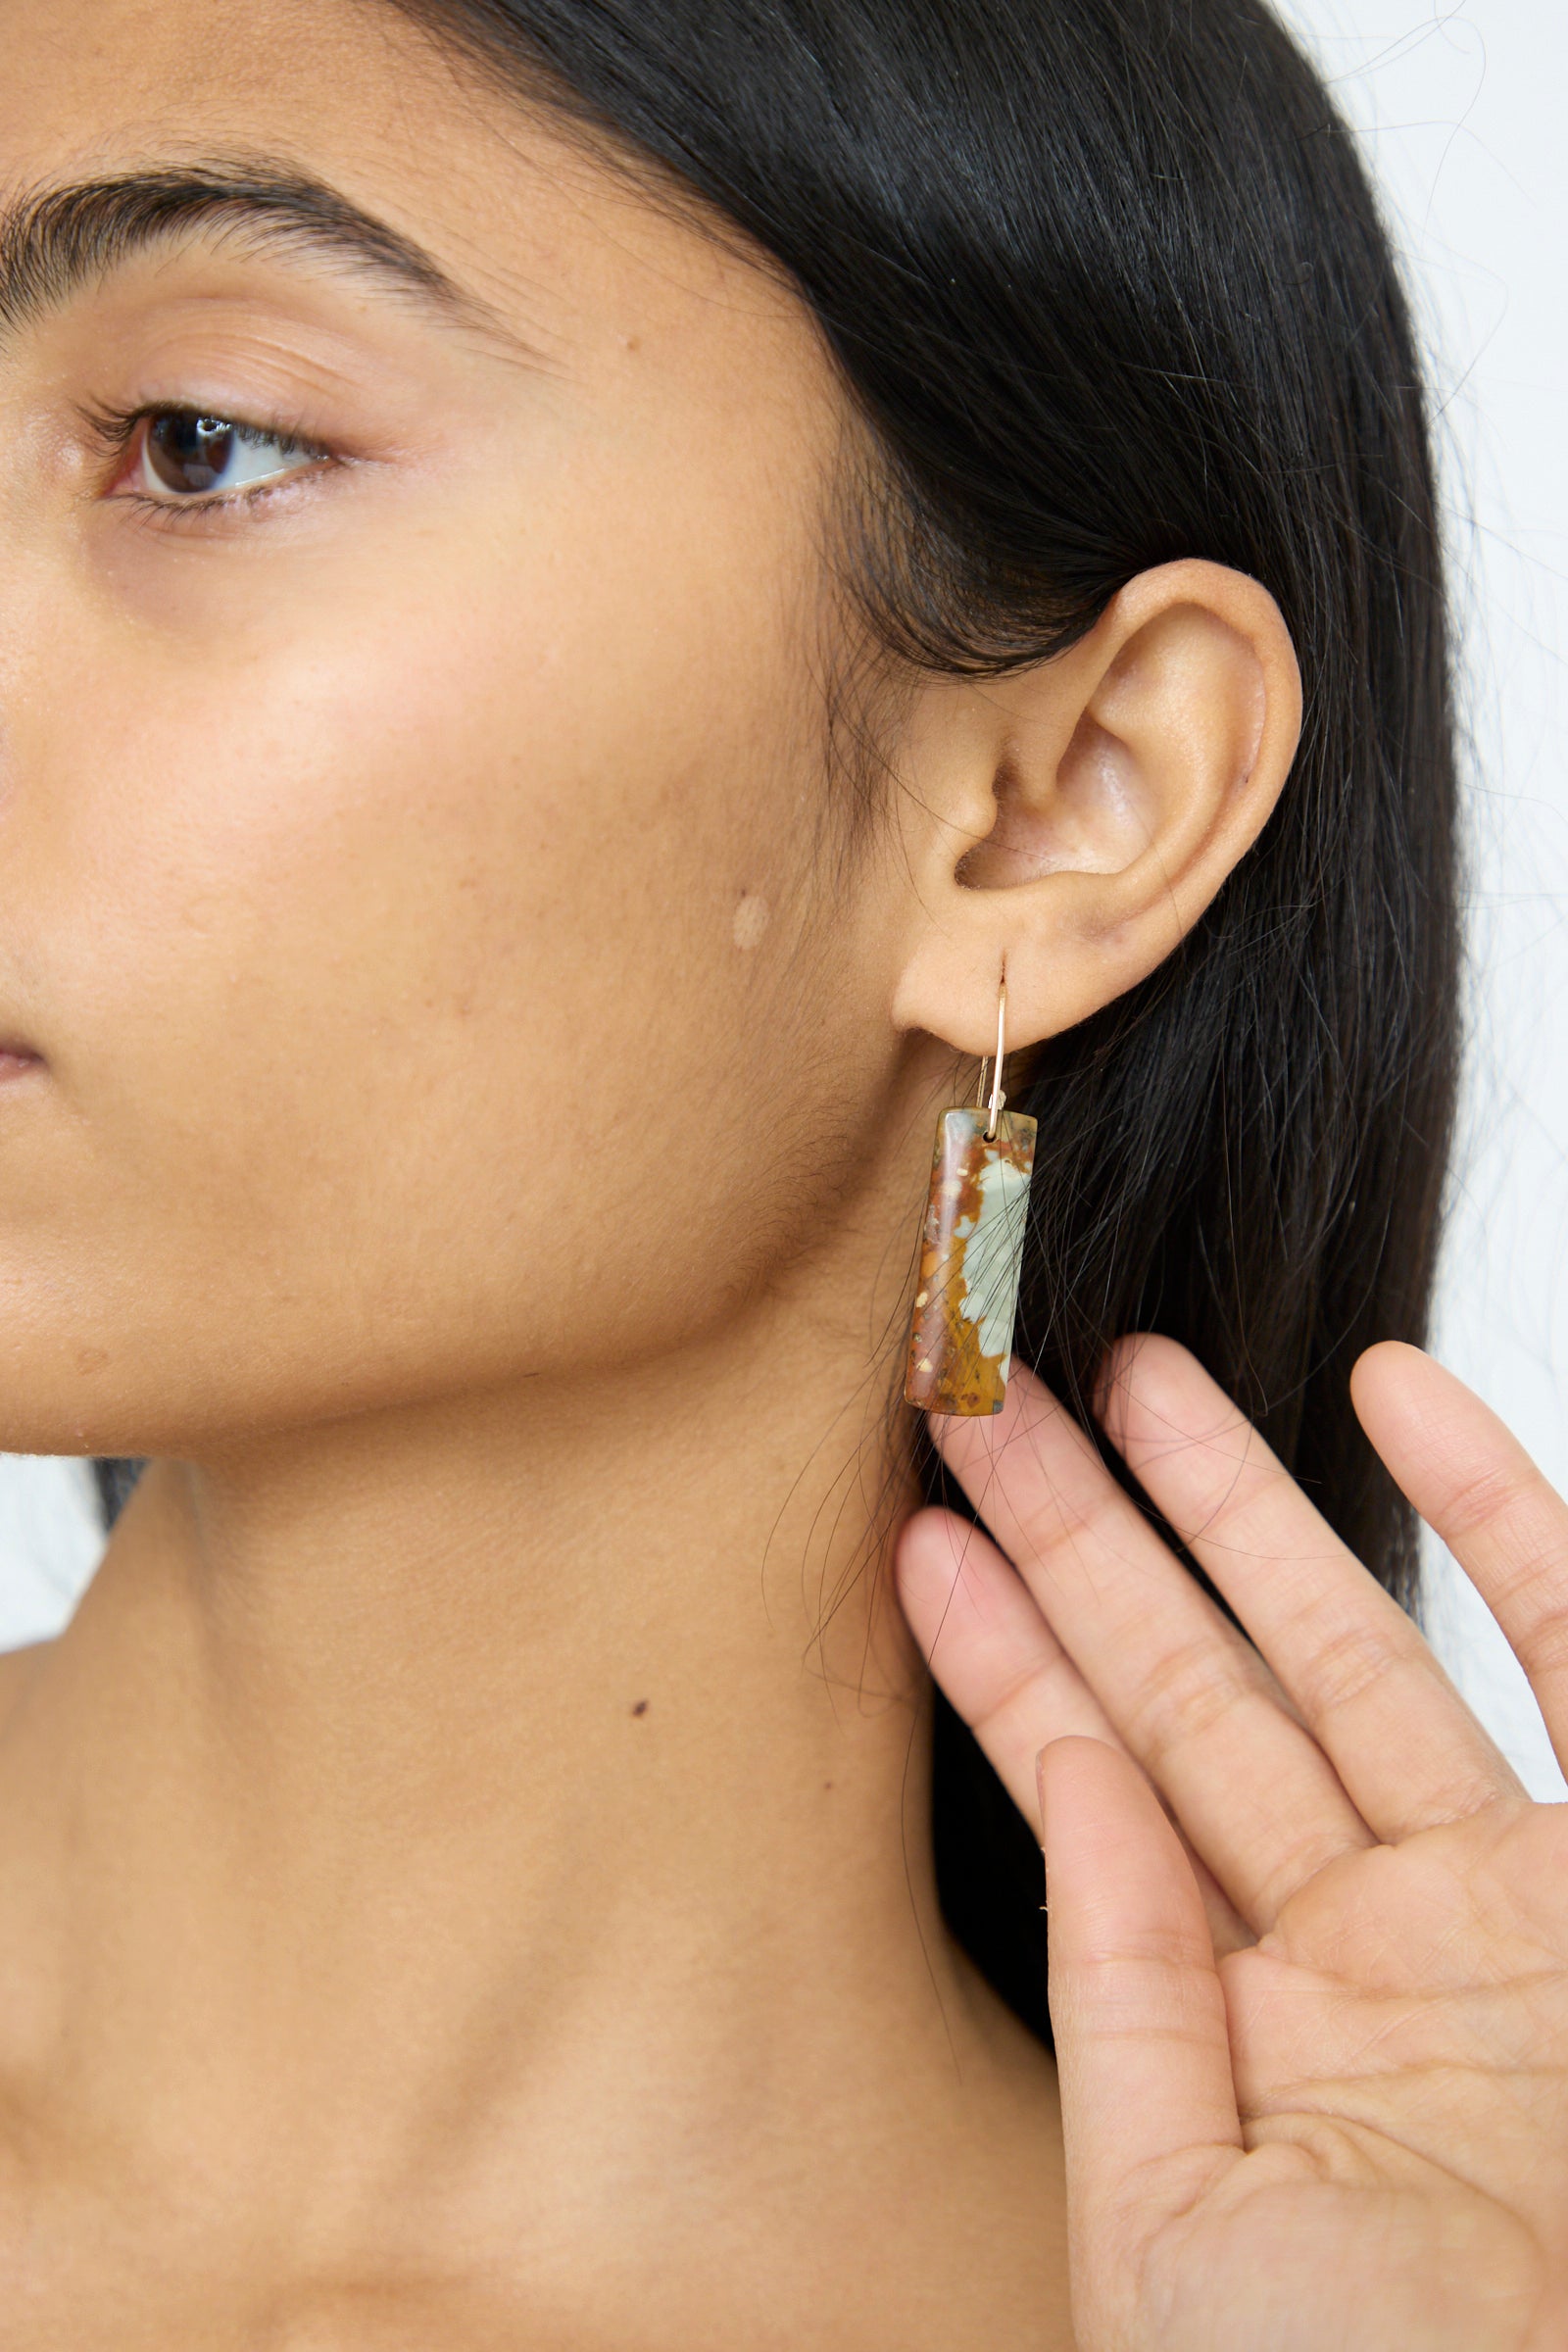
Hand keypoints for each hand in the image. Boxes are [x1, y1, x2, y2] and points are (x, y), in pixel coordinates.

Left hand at [896, 1339, 1567, 2351]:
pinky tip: (1395, 1389)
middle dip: (1084, 1541)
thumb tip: (1068, 1773)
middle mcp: (1359, 1943)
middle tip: (981, 1404)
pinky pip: (1565, 1649)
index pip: (1090, 1790)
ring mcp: (1495, 1901)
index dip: (1001, 1659)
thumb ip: (1120, 1990)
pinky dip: (1495, 1506)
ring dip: (1242, 1499)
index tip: (913, 1537)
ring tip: (1131, 1370)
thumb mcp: (1168, 2222)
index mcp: (1235, 2028)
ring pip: (1347, 1646)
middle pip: (1192, 1689)